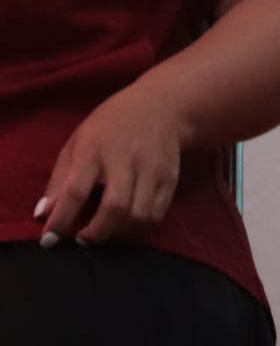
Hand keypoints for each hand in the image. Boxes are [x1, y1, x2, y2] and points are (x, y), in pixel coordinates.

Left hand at [38, 86, 188, 245]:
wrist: (161, 105)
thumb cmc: (110, 124)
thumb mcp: (77, 142)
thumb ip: (59, 179)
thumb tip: (42, 215)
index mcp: (94, 149)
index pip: (75, 191)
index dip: (60, 220)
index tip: (49, 240)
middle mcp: (126, 160)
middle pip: (115, 206)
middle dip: (96, 232)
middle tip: (82, 238)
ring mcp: (152, 169)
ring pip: (138, 215)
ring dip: (118, 233)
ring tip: (104, 231)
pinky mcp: (170, 178)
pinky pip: (156, 213)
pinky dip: (139, 227)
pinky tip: (126, 224)